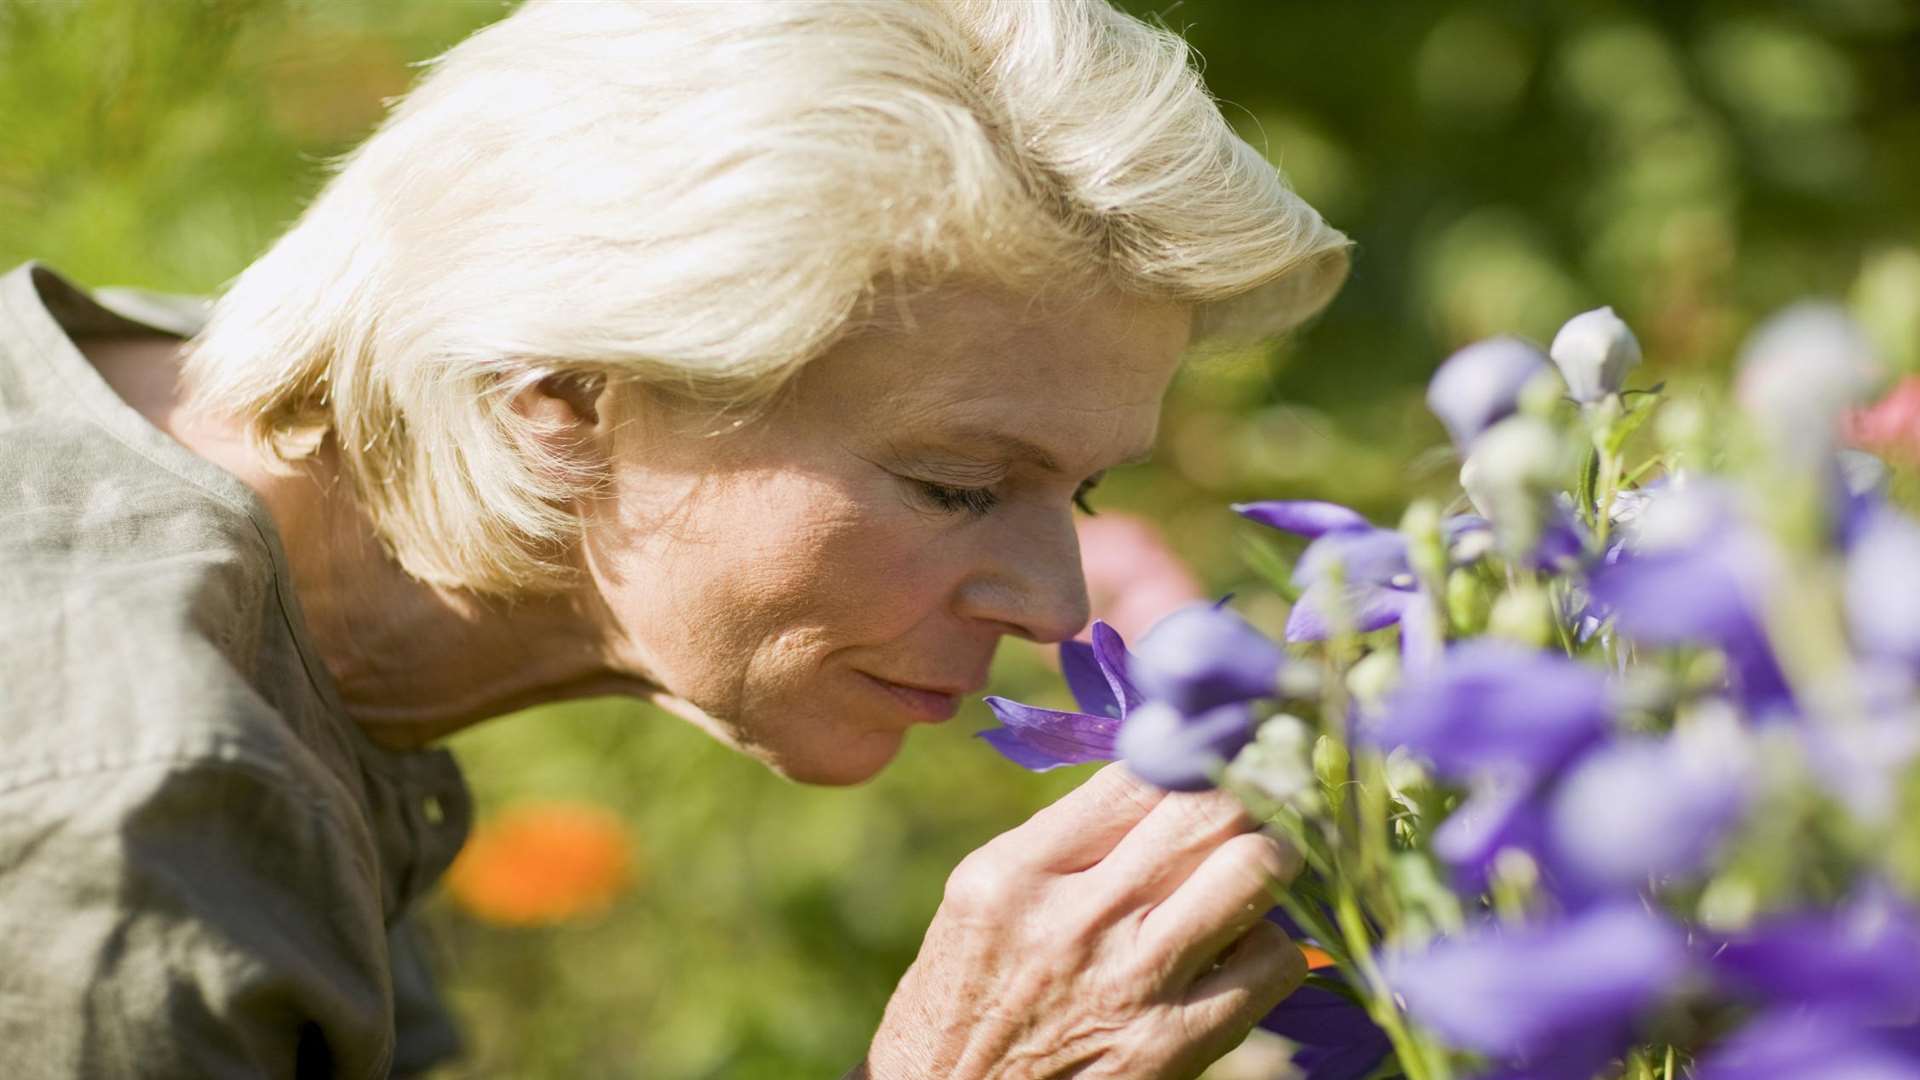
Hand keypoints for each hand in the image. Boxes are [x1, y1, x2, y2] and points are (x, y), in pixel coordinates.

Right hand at [858, 763, 1304, 1078]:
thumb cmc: (970, 993)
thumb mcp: (986, 898)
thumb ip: (1067, 838)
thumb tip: (1166, 774)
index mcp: (1018, 872)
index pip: (1139, 775)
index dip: (1195, 750)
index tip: (1219, 746)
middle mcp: (1075, 919)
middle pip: (1207, 808)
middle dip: (1248, 789)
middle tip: (1265, 786)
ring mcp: (1130, 983)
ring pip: (1254, 870)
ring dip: (1272, 856)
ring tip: (1260, 859)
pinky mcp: (1174, 1044)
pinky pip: (1274, 962)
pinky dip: (1273, 945)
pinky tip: (1243, 946)